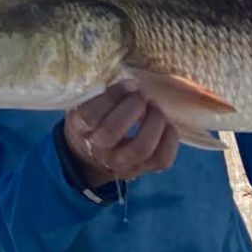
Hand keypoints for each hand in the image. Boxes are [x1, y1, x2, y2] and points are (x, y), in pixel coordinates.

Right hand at [62, 80, 179, 187]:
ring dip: (154, 122)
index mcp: (80, 129)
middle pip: (113, 131)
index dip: (113, 96)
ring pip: (141, 148)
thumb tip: (131, 81)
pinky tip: (166, 124)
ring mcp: (121, 164)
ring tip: (155, 108)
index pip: (91, 115)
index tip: (129, 84)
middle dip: (133, 107)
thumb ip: (99, 92)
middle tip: (141, 96)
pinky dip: (170, 138)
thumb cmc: (91, 120)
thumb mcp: (84, 103)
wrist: (90, 157)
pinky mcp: (142, 170)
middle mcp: (99, 150)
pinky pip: (162, 159)